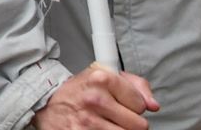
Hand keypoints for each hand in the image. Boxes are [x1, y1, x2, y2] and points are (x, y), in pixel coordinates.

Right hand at [32, 64, 157, 129]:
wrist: (46, 103)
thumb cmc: (78, 91)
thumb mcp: (103, 76)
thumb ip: (135, 85)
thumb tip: (153, 105)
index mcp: (101, 79)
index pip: (141, 104)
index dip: (134, 105)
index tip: (123, 104)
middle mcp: (95, 99)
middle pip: (139, 126)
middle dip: (130, 122)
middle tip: (115, 116)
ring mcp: (89, 121)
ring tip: (106, 123)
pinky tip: (99, 129)